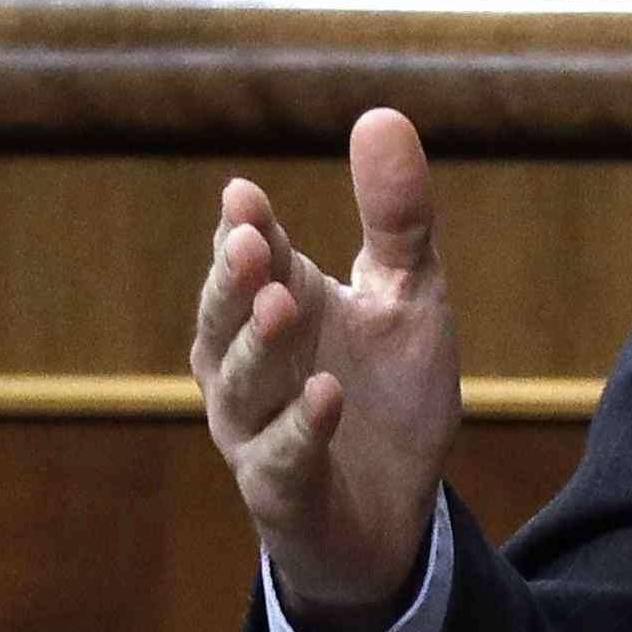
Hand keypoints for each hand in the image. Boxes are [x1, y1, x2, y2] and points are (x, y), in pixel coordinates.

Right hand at [193, 107, 462, 631]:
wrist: (389, 518)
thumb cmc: (384, 396)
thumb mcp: (407, 297)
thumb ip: (397, 218)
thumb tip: (380, 113)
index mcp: (277, 305)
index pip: (249, 259)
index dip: (244, 230)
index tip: (244, 196)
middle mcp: (248, 365)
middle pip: (224, 317)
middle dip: (233, 280)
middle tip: (248, 241)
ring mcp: (256, 430)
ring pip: (240, 385)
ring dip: (259, 345)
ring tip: (284, 304)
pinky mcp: (280, 491)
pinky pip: (281, 458)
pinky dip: (301, 427)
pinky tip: (326, 395)